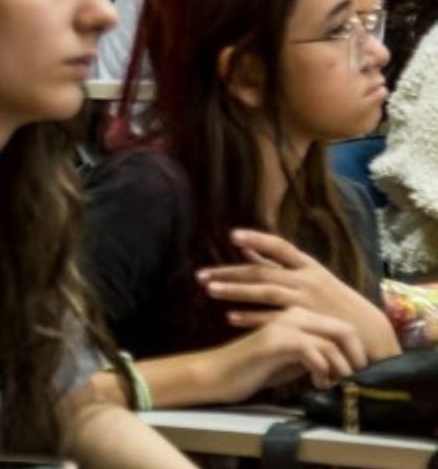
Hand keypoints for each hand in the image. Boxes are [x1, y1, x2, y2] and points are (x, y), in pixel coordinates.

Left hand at [202, 228, 398, 351]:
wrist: (369, 334)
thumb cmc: (334, 302)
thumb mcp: (312, 276)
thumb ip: (278, 264)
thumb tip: (246, 248)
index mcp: (309, 266)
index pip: (281, 247)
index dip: (257, 239)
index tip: (232, 236)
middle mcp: (307, 280)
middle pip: (263, 272)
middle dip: (230, 272)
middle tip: (200, 275)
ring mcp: (307, 302)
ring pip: (266, 292)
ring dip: (236, 291)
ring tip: (210, 290)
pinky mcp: (307, 324)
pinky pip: (275, 319)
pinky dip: (252, 318)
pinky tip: (230, 317)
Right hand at [212, 306, 369, 396]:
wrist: (219, 374)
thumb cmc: (256, 369)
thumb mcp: (293, 358)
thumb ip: (315, 351)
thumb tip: (344, 363)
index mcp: (298, 315)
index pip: (343, 327)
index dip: (358, 351)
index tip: (358, 374)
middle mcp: (293, 314)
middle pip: (344, 330)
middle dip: (356, 358)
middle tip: (354, 381)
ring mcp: (284, 325)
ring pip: (332, 341)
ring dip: (340, 368)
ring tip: (334, 384)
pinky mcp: (275, 341)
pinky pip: (314, 352)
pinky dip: (322, 371)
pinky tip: (316, 384)